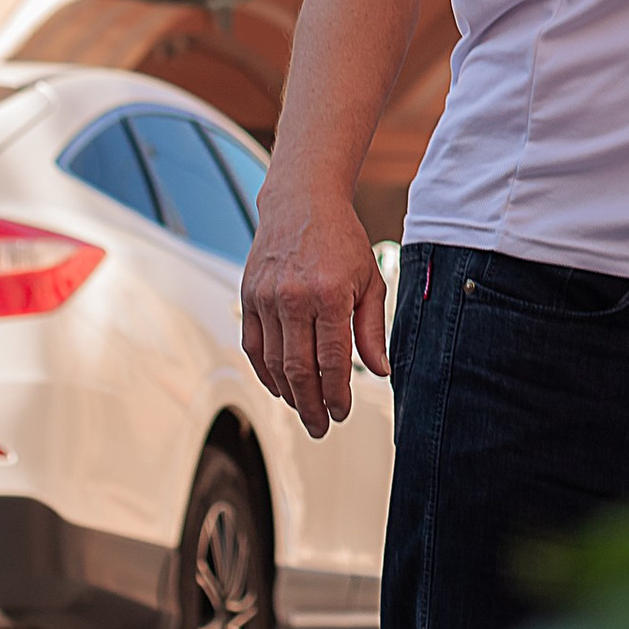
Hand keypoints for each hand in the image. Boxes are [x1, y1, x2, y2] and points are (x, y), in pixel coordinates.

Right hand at [243, 174, 388, 439]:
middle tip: (322, 427)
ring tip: (304, 411)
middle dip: (311, 406)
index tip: (343, 412)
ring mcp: (266, 298)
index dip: (337, 395)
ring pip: (273, 364)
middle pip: (299, 370)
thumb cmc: (341, 240)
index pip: (332, 362)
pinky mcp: (248, 296)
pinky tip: (280, 387)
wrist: (301, 201)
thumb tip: (380, 372)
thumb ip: (372, 329)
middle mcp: (293, 298)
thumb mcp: (369, 279)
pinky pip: (253, 346)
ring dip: (288, 395)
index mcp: (329, 295)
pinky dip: (265, 373)